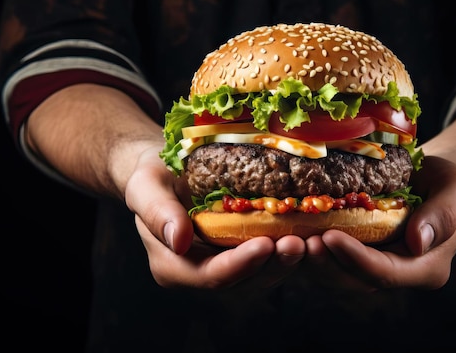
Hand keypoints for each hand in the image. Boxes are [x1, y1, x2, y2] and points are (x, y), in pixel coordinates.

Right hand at [126, 145, 305, 289]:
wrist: (165, 173)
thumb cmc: (152, 176)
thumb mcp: (145, 185)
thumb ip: (156, 211)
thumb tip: (177, 240)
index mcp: (172, 266)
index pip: (211, 275)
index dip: (240, 264)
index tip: (265, 244)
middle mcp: (200, 274)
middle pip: (243, 282)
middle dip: (272, 265)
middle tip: (298, 243)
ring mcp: (223, 266)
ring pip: (261, 275)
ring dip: (287, 261)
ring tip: (310, 239)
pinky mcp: (241, 254)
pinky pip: (268, 260)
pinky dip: (288, 250)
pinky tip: (309, 232)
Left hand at [302, 155, 455, 290]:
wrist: (433, 181)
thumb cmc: (447, 182)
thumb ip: (444, 214)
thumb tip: (418, 241)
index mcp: (426, 268)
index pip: (386, 272)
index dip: (356, 258)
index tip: (330, 237)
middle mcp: (399, 274)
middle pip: (356, 280)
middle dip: (326, 263)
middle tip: (301, 241)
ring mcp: (376, 267)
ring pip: (338, 274)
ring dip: (312, 260)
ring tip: (289, 239)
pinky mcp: (357, 255)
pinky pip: (331, 259)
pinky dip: (311, 248)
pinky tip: (291, 232)